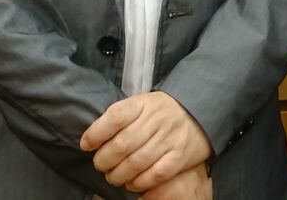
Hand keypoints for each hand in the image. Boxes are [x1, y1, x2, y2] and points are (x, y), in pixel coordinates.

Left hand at [80, 91, 210, 192]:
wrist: (199, 111)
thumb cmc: (162, 111)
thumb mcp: (143, 103)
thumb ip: (121, 117)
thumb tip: (91, 138)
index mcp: (143, 104)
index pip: (115, 116)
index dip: (96, 132)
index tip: (86, 144)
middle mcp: (156, 120)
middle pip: (122, 144)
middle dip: (104, 160)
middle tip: (100, 165)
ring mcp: (169, 139)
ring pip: (136, 163)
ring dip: (118, 174)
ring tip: (113, 176)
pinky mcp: (179, 157)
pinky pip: (154, 175)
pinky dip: (138, 183)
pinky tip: (132, 183)